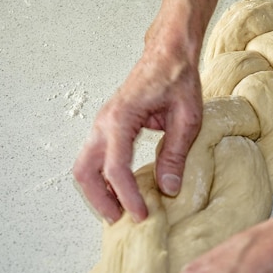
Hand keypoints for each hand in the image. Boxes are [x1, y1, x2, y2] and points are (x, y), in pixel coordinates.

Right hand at [74, 37, 202, 222]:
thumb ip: (174, 153)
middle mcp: (105, 121)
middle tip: (122, 220)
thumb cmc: (178, 78)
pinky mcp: (108, 125)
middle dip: (100, 199)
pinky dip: (102, 177)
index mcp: (122, 118)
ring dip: (98, 190)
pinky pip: (95, 157)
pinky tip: (121, 188)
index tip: (142, 215)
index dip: (128, 196)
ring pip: (85, 165)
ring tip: (120, 209)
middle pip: (86, 170)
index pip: (116, 167)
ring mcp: (103, 123)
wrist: (168, 52)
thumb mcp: (186, 118)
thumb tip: (168, 189)